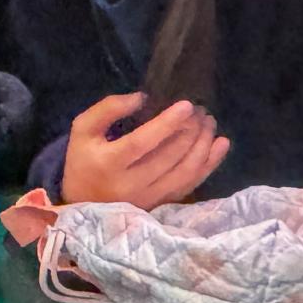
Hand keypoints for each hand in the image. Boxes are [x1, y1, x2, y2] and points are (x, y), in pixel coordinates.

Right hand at [59, 93, 229, 208]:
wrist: (82, 201)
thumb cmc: (84, 159)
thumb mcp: (82, 129)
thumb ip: (107, 109)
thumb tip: (142, 98)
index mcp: (108, 163)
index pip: (142, 142)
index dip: (167, 124)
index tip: (187, 105)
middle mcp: (131, 184)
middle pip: (169, 157)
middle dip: (190, 131)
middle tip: (201, 111)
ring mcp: (149, 198)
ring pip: (185, 172)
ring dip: (203, 145)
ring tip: (209, 123)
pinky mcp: (161, 204)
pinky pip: (190, 184)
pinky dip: (209, 164)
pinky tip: (220, 145)